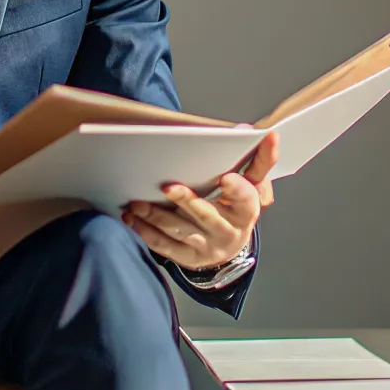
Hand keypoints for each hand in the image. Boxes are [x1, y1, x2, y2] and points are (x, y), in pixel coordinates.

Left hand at [122, 131, 278, 269]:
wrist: (229, 244)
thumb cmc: (237, 206)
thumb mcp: (252, 183)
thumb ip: (257, 159)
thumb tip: (254, 131)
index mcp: (247, 211)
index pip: (247, 199)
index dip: (238, 189)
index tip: (227, 177)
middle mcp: (229, 232)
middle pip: (207, 215)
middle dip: (187, 201)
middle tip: (168, 187)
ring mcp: (208, 246)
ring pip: (181, 231)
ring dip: (156, 217)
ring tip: (137, 203)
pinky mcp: (189, 258)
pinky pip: (165, 247)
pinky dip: (146, 233)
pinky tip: (132, 218)